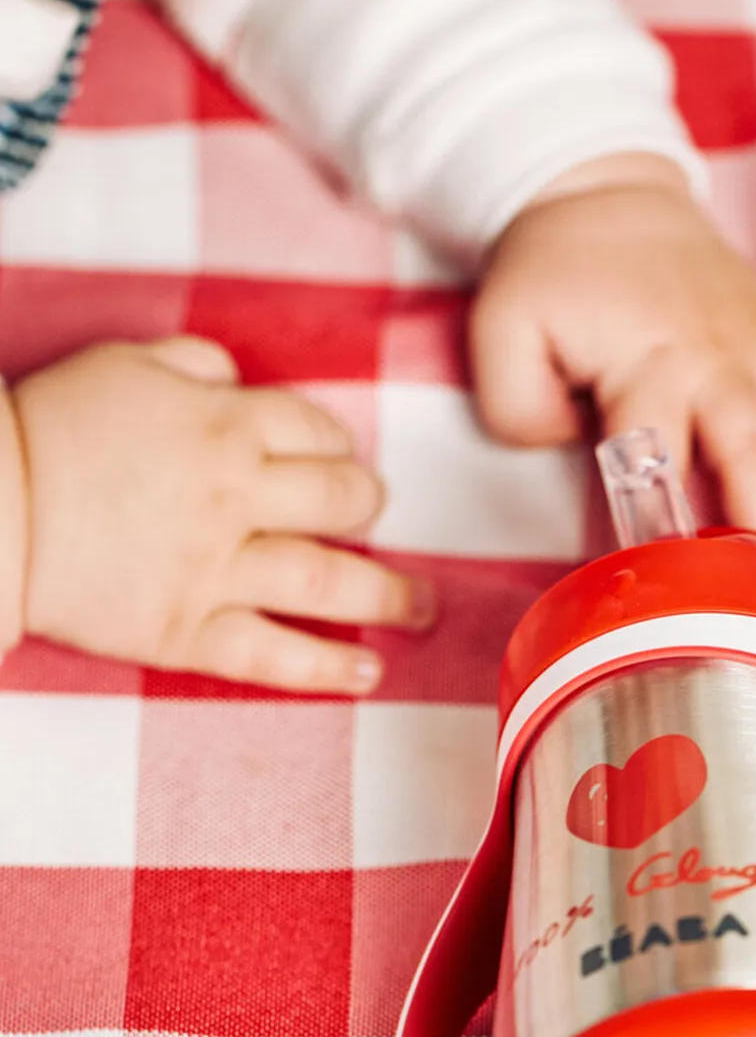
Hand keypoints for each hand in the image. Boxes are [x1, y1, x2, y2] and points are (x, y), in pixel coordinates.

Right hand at [11, 337, 431, 692]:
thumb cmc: (51, 427)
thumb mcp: (125, 365)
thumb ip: (195, 366)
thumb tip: (237, 382)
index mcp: (226, 425)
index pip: (314, 431)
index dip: (335, 443)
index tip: (340, 456)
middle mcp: (237, 498)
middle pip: (340, 502)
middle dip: (368, 507)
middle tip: (375, 515)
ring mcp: (217, 571)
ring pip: (327, 583)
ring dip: (389, 597)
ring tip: (422, 609)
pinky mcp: (187, 633)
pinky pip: (273, 656)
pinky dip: (327, 667)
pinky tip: (370, 671)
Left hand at [470, 157, 755, 531]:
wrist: (598, 191)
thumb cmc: (551, 271)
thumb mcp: (501, 334)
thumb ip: (521, 408)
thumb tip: (570, 449)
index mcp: (646, 363)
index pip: (655, 456)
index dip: (660, 517)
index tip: (672, 571)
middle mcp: (716, 356)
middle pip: (754, 443)